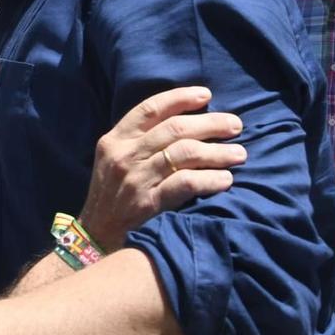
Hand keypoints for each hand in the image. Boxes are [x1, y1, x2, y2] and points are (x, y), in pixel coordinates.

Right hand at [82, 86, 243, 251]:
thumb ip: (139, 143)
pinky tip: (226, 179)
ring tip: (239, 154)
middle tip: (235, 125)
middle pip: (174, 128)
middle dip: (210, 123)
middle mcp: (124, 155)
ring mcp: (135, 179)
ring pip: (185, 153)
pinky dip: (210, 179)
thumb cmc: (111, 197)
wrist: (95, 238)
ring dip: (217, 152)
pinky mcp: (148, 204)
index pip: (150, 108)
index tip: (206, 95)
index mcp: (114, 140)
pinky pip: (186, 183)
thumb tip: (184, 124)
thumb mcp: (113, 162)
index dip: (180, 98)